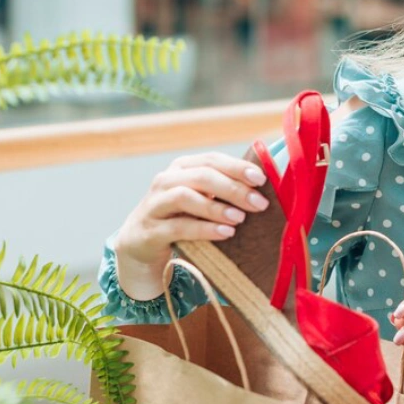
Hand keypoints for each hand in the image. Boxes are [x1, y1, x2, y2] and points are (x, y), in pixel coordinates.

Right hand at [114, 153, 270, 298]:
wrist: (141, 243)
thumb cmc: (179, 218)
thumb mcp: (199, 199)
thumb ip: (222, 190)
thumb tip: (263, 189)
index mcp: (181, 168)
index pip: (211, 160)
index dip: (237, 167)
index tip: (261, 179)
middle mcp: (166, 181)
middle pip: (202, 176)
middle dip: (233, 188)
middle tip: (259, 203)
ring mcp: (155, 204)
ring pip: (185, 197)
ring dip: (216, 207)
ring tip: (240, 218)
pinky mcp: (150, 230)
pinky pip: (178, 227)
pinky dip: (204, 229)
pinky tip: (225, 233)